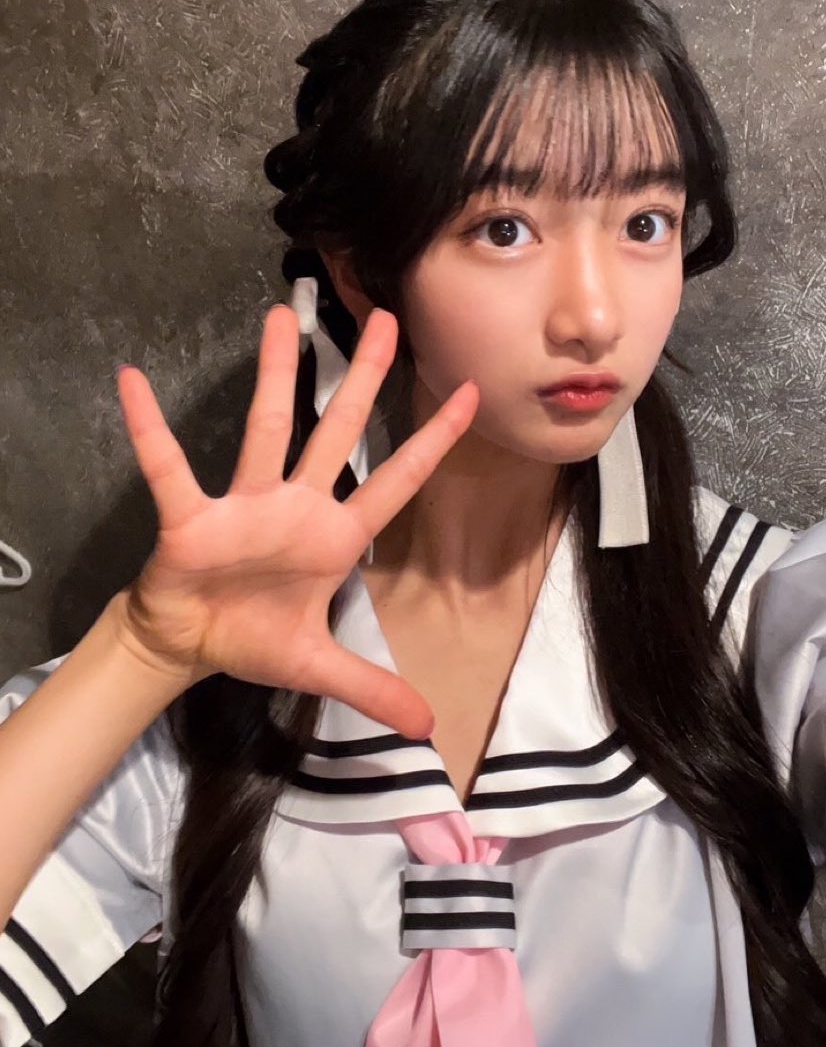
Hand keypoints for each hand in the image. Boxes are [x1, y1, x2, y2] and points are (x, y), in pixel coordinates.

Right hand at [113, 303, 476, 738]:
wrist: (189, 646)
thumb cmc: (255, 637)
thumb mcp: (320, 667)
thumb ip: (373, 687)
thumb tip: (428, 729)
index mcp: (336, 536)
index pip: (398, 481)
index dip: (434, 442)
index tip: (471, 395)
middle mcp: (298, 506)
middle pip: (338, 432)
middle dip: (364, 379)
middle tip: (389, 319)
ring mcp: (245, 506)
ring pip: (265, 430)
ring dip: (273, 376)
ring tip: (281, 317)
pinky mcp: (192, 519)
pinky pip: (170, 470)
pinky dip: (151, 431)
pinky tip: (132, 384)